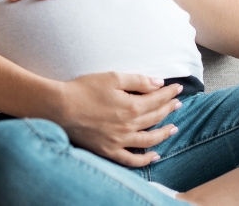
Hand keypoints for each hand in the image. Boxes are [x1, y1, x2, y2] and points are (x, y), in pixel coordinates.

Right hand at [56, 72, 182, 166]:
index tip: (178, 88)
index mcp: (132, 106)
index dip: (169, 93)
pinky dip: (145, 160)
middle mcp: (129, 126)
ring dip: (164, 134)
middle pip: (156, 117)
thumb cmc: (84, 89)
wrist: (60, 108)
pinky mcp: (108, 151)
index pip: (158, 99)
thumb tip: (159, 83)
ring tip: (174, 128)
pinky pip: (131, 160)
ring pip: (149, 140)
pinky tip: (154, 156)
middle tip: (178, 104)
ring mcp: (119, 141)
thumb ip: (138, 81)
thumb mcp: (113, 78)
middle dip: (169, 109)